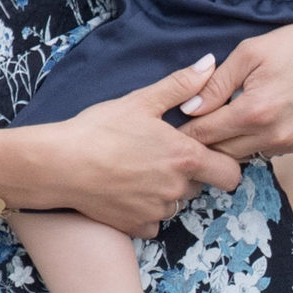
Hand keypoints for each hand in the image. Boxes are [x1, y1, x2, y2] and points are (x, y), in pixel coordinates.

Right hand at [51, 57, 242, 237]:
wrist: (62, 164)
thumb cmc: (100, 129)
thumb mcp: (141, 100)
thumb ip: (181, 85)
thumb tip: (210, 64)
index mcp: (185, 157)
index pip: (230, 173)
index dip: (222, 163)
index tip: (204, 152)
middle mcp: (177, 188)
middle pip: (201, 186)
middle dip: (188, 173)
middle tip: (159, 156)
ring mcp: (158, 211)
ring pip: (175, 203)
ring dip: (165, 190)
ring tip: (136, 169)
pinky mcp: (138, 227)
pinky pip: (153, 221)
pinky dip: (145, 209)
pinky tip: (125, 189)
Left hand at [178, 18, 292, 160]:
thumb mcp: (250, 53)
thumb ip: (216, 84)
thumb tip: (188, 108)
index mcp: (255, 112)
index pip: (205, 135)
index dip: (183, 133)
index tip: (166, 129)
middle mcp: (273, 136)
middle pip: (221, 153)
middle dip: (201, 144)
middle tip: (182, 132)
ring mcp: (290, 144)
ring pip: (243, 156)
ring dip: (224, 146)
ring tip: (210, 128)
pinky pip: (264, 152)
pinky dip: (248, 144)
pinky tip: (241, 127)